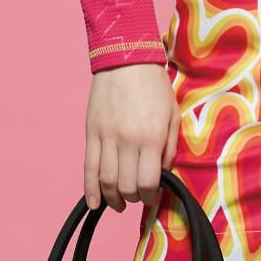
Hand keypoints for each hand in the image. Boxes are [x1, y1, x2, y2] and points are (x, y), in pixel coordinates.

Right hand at [84, 64, 179, 212]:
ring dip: (114, 198)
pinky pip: (89, 167)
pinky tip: (95, 203)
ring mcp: (106, 137)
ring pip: (107, 180)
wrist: (125, 57)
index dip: (151, 196)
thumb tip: (162, 174)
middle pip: (127, 186)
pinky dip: (90, 189)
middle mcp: (127, 140)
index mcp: (150, 137)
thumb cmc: (154, 86)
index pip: (148, 182)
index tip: (152, 195)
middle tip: (138, 195)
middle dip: (134, 197)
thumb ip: (169, 148)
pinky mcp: (91, 132)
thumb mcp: (172, 115)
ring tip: (120, 202)